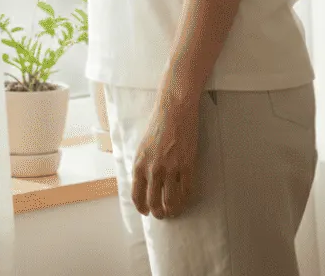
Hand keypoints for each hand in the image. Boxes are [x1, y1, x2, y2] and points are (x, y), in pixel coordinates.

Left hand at [132, 87, 200, 219]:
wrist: (174, 110)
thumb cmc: (158, 124)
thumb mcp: (142, 147)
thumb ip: (142, 166)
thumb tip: (144, 184)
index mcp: (139, 164)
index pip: (137, 196)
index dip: (142, 207)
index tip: (146, 211)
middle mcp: (153, 170)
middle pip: (153, 202)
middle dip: (157, 213)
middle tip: (161, 214)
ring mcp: (171, 169)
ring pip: (170, 201)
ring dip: (171, 210)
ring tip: (173, 211)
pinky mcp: (187, 165)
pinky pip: (186, 190)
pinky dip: (185, 199)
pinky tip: (184, 200)